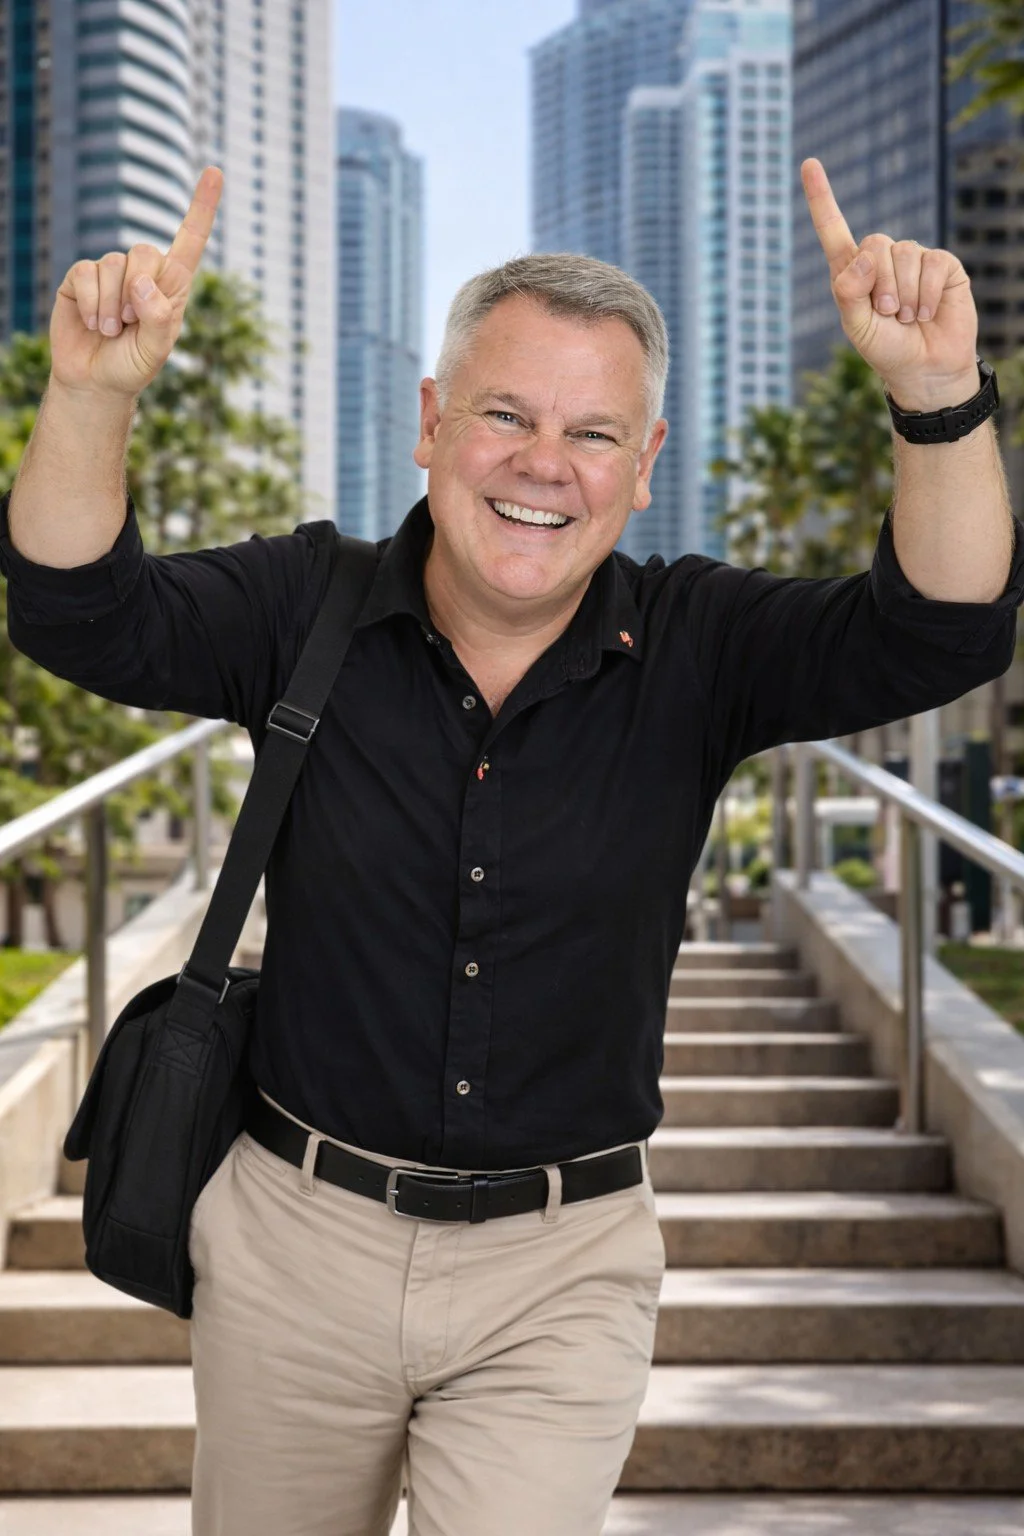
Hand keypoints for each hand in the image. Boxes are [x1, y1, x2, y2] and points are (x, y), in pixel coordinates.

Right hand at [49, 166, 223, 401]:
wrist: (95, 381)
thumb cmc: (132, 365)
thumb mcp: (156, 352)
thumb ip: (159, 320)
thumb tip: (142, 282)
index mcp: (172, 286)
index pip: (190, 240)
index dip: (202, 207)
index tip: (215, 172)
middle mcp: (143, 272)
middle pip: (144, 251)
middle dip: (137, 290)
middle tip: (130, 325)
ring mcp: (111, 272)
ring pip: (113, 266)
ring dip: (112, 307)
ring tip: (112, 331)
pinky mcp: (81, 277)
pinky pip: (85, 274)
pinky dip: (91, 304)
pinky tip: (93, 324)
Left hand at [801, 157, 979, 408]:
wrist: (925, 368)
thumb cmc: (886, 349)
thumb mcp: (856, 327)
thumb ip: (849, 292)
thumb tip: (865, 255)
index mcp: (852, 271)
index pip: (834, 230)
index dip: (822, 198)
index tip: (808, 164)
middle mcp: (881, 259)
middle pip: (874, 245)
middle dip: (879, 285)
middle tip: (887, 314)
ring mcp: (913, 259)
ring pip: (903, 255)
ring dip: (903, 295)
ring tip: (907, 318)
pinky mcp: (941, 264)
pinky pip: (931, 265)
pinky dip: (926, 295)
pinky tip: (927, 312)